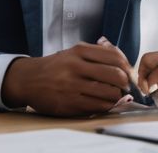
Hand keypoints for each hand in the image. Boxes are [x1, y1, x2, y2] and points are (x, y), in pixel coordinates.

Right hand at [0, 41, 132, 115]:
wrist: (28, 79)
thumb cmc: (56, 67)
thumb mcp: (74, 53)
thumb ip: (97, 54)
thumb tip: (124, 63)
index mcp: (79, 51)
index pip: (115, 56)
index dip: (127, 66)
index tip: (129, 72)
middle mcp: (75, 67)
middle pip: (116, 75)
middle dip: (125, 83)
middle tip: (125, 86)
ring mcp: (72, 86)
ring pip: (109, 93)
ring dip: (117, 96)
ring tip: (114, 95)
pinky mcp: (69, 103)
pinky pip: (98, 106)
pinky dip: (106, 106)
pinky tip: (104, 102)